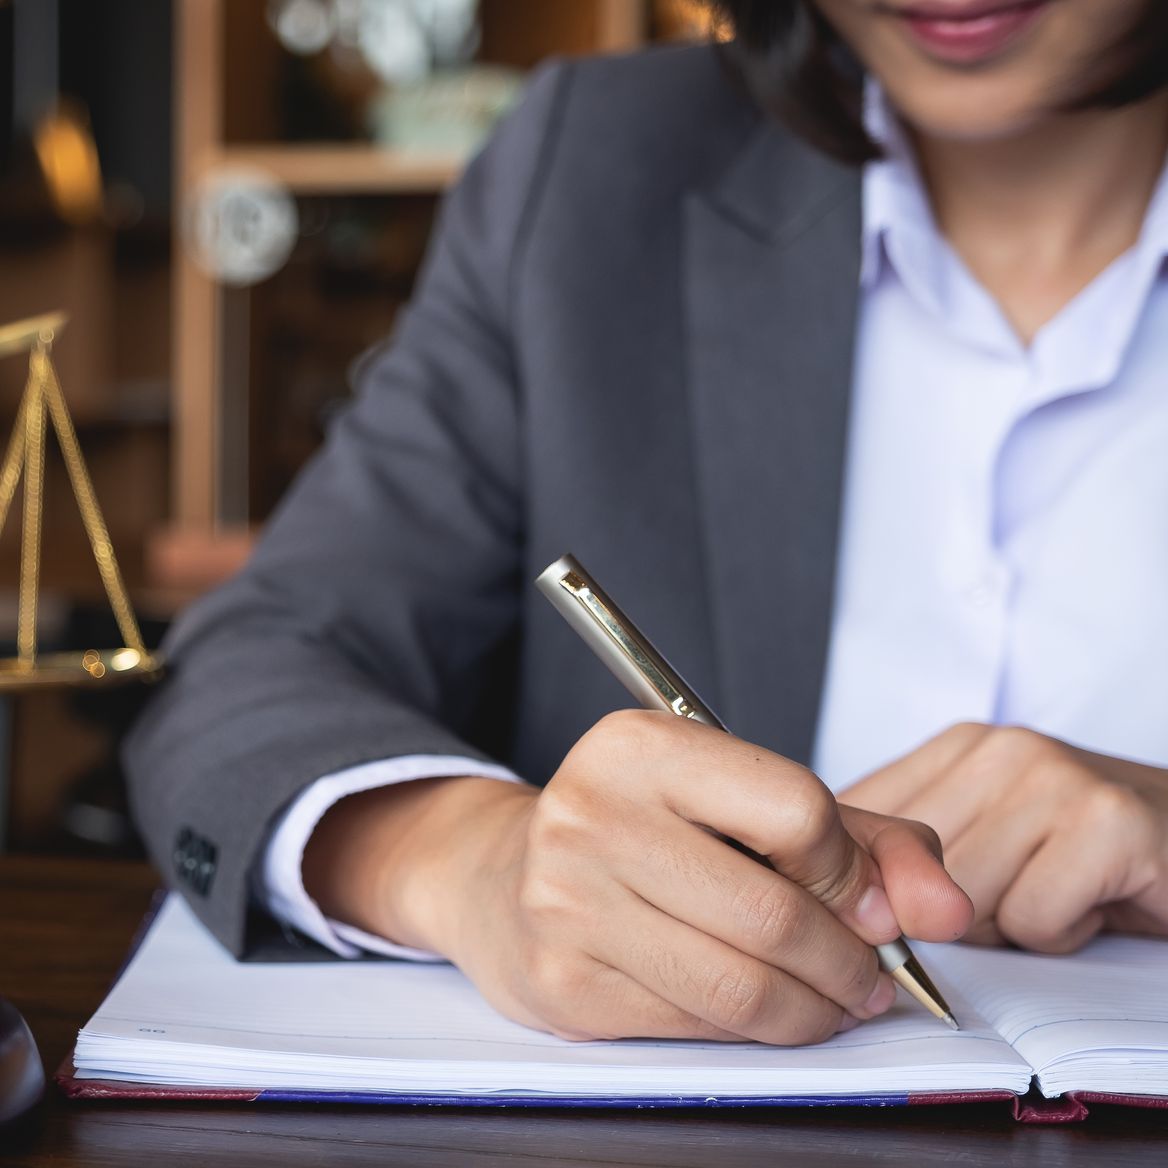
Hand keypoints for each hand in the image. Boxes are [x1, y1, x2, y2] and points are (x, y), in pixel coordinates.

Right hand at [306, 711, 971, 1044]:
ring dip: (815, 1009)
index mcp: (641, 745)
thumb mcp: (743, 801)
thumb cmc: (647, 830)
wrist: (508, 876)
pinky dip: (754, 1030)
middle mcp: (592, 812)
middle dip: (851, 963)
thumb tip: (946, 910)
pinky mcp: (563, 981)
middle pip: (775, 912)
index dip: (853, 870)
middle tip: (873, 978)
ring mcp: (568, 900)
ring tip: (831, 1000)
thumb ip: (863, 839)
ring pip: (741, 985)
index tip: (870, 902)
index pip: (796, 808)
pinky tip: (762, 1008)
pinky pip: (697, 1027)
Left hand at [841, 723, 1167, 952]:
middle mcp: (1000, 749)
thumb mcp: (986, 833)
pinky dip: (1062, 933)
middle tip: (1020, 892)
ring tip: (1060, 891)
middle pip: (906, 873)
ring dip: (1013, 925)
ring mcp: (1053, 777)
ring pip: (964, 903)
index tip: (894, 905)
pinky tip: (1094, 901)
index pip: (858, 818)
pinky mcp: (1105, 822)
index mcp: (959, 746)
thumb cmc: (1084, 854)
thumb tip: (820, 889)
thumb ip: (907, 850)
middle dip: (954, 915)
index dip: (868, 882)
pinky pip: (1032, 919)